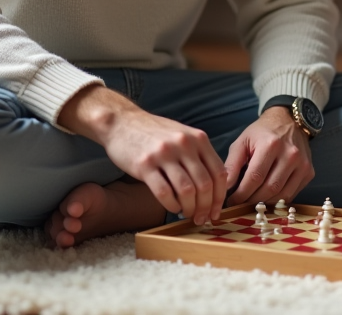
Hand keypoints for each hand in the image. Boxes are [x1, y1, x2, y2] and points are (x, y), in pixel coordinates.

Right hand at [59, 85, 226, 224]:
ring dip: (189, 209)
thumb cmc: (154, 133)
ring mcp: (164, 154)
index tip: (215, 212)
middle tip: (201, 218)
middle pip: (205, 185)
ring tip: (186, 213)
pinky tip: (172, 207)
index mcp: (198, 138)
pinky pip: (164, 193)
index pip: (219, 173)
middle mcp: (184, 144)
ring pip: (187, 191)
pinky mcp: (144, 165)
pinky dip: (171, 205)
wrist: (122, 122)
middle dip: (205, 207)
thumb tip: (216, 186)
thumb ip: (199, 155)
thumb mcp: (183, 136)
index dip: (220, 198)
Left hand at [223, 106, 313, 205]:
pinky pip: (292, 194)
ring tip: (252, 202)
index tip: (231, 201)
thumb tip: (224, 187)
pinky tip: (267, 197)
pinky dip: (278, 200)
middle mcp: (290, 154)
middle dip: (251, 201)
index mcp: (271, 144)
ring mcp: (303, 164)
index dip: (241, 194)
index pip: (254, 177)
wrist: (289, 120)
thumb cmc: (262, 132)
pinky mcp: (309, 172)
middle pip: (269, 189)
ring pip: (281, 195)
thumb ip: (232, 164)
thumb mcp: (242, 141)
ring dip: (264, 203)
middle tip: (240, 204)